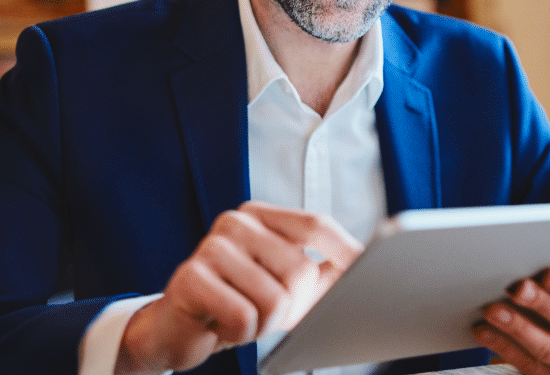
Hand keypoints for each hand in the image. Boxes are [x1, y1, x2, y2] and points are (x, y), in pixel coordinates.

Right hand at [115, 201, 362, 374]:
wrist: (178, 330)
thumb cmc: (238, 303)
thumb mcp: (285, 285)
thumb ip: (324, 271)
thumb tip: (370, 266)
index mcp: (260, 216)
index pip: (316, 224)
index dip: (346, 251)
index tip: (371, 270)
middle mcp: (235, 223)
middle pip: (300, 269)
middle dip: (294, 306)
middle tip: (267, 313)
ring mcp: (210, 247)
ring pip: (274, 299)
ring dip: (263, 324)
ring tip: (241, 317)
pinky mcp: (191, 278)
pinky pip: (243, 317)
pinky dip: (240, 333)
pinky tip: (221, 325)